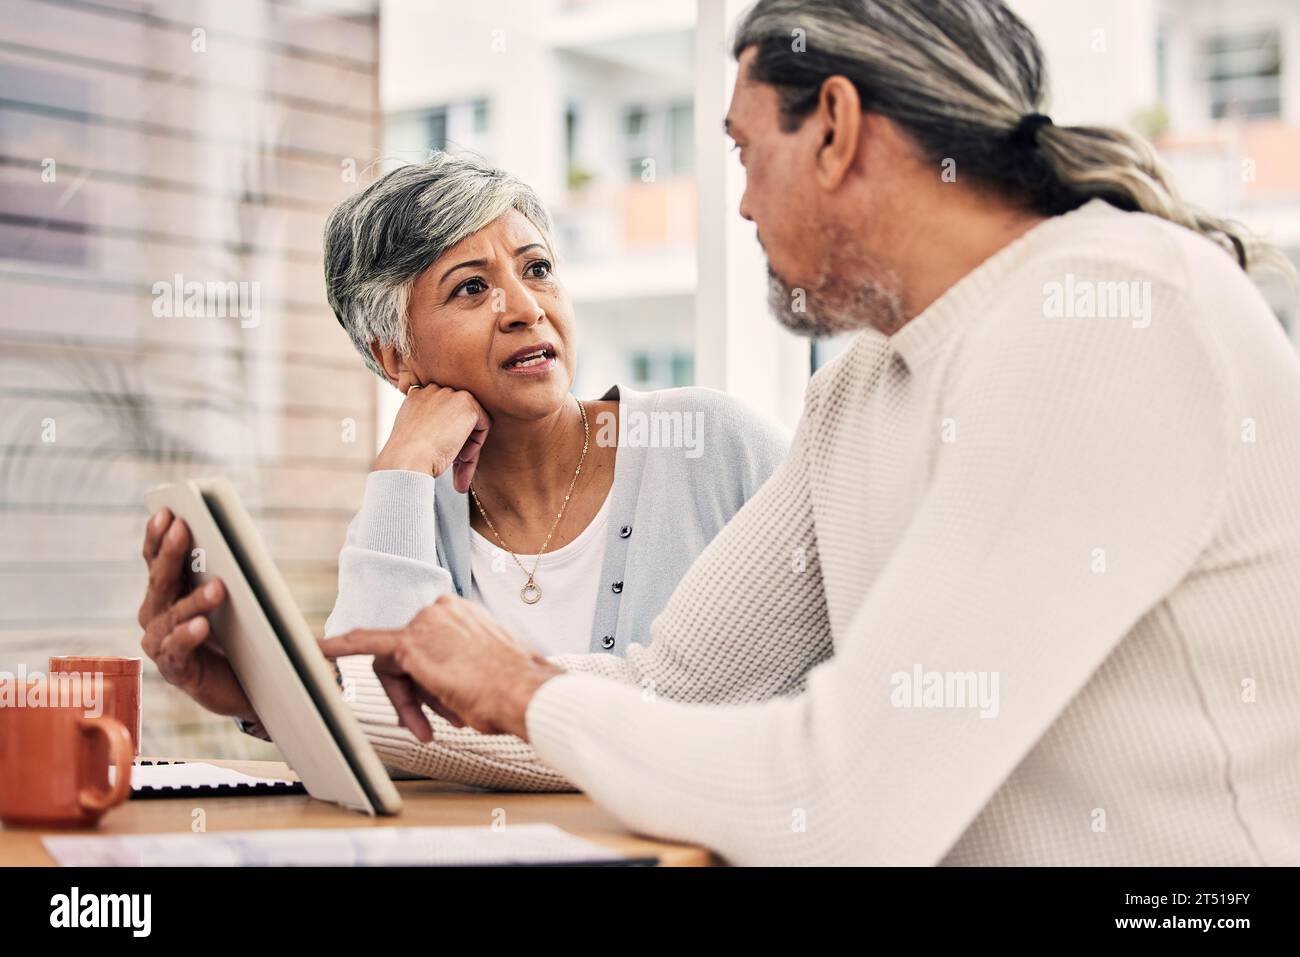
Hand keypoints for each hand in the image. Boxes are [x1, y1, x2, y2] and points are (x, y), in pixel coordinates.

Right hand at [138, 509, 256, 720]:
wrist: (250, 690)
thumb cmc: (247, 638)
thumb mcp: (251, 604)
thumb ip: (245, 576)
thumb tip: (272, 562)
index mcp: (170, 592)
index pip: (157, 558)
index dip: (158, 535)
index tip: (167, 511)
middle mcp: (158, 615)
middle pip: (161, 580)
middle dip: (171, 552)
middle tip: (184, 528)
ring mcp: (162, 644)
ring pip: (172, 616)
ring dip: (194, 600)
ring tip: (218, 586)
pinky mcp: (175, 670)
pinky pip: (177, 650)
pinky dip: (187, 637)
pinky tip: (202, 626)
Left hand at [318, 595, 562, 741]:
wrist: (525, 692)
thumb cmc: (515, 687)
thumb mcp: (487, 670)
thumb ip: (459, 668)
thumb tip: (449, 682)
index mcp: (462, 613)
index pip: (428, 645)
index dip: (424, 680)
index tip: (430, 695)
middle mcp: (441, 610)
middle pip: (406, 657)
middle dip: (413, 695)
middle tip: (427, 728)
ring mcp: (424, 625)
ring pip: (395, 667)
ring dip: (408, 701)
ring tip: (430, 728)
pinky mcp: (410, 645)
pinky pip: (364, 645)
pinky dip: (338, 646)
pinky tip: (318, 648)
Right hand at [374, 373, 490, 491]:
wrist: (406, 460)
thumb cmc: (408, 457)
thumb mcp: (414, 436)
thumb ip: (429, 427)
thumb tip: (452, 438)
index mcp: (416, 396)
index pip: (441, 412)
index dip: (445, 436)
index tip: (442, 456)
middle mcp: (432, 390)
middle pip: (457, 416)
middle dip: (459, 442)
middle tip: (455, 466)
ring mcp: (449, 394)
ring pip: (470, 421)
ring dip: (468, 446)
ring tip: (461, 470)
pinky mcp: (467, 403)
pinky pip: (483, 424)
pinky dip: (477, 444)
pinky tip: (462, 457)